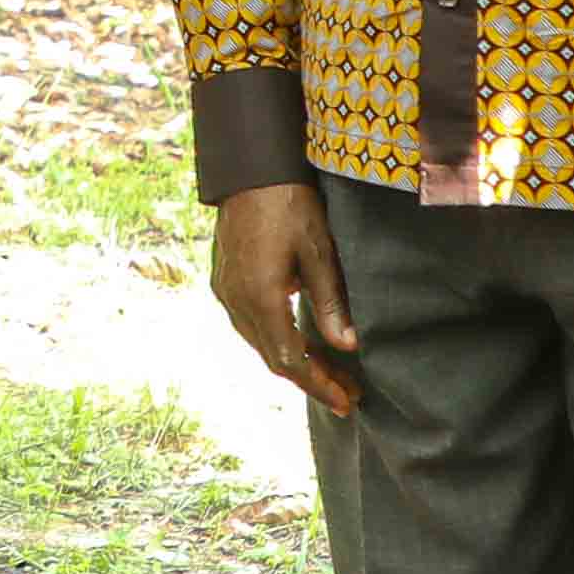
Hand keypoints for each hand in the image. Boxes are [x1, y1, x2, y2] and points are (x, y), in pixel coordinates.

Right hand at [211, 182, 360, 417]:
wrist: (249, 170)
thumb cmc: (289, 203)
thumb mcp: (319, 251)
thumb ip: (331, 302)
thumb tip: (348, 346)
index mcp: (261, 297)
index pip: (290, 361)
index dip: (319, 386)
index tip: (347, 402)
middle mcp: (236, 301)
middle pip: (274, 359)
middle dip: (312, 379)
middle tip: (348, 393)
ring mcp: (225, 292)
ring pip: (260, 344)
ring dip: (295, 362)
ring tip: (331, 372)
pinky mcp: (224, 282)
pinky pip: (250, 325)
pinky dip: (277, 341)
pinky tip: (301, 341)